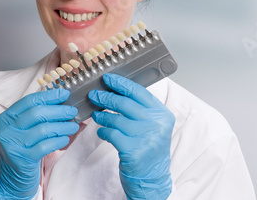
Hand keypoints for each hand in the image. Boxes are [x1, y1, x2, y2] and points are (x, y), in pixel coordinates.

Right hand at [0, 88, 78, 199]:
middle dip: (58, 111)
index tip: (65, 94)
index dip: (49, 96)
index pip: (30, 101)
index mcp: (7, 117)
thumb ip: (38, 113)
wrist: (14, 174)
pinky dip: (58, 141)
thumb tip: (62, 99)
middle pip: (37, 113)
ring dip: (62, 126)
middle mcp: (7, 130)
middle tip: (72, 111)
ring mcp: (14, 145)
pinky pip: (45, 146)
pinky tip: (65, 139)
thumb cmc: (24, 146)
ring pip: (43, 130)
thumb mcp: (25, 127)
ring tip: (73, 126)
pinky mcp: (22, 159)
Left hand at [88, 73, 174, 199]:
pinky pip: (112, 134)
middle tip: (94, 95)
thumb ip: (140, 109)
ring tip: (96, 115)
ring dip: (102, 116)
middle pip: (125, 104)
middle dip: (106, 97)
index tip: (107, 78)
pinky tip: (102, 132)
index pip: (139, 92)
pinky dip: (103, 132)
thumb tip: (115, 89)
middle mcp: (157, 124)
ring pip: (116, 119)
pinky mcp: (134, 152)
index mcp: (162, 114)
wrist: (153, 177)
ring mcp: (146, 138)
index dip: (121, 83)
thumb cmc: (148, 147)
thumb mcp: (152, 125)